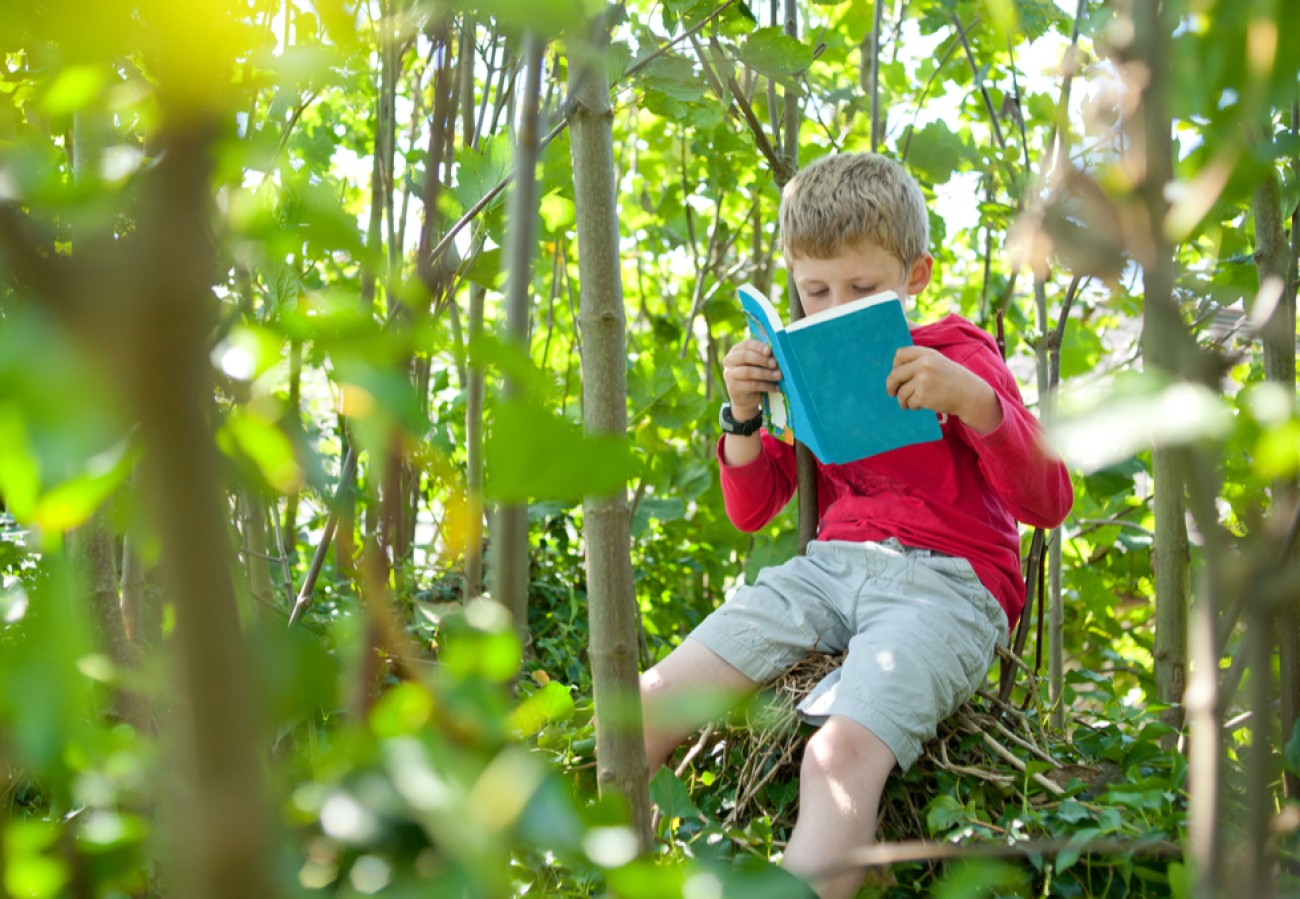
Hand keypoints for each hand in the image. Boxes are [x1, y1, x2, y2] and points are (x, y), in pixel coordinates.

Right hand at [722, 338, 781, 419]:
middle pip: (744, 356)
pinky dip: (766, 386)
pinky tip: (775, 387)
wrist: (746, 397)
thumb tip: (778, 348)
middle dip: (762, 359)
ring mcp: (730, 375)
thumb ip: (764, 355)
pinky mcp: (735, 388)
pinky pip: (752, 385)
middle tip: (774, 364)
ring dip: (766, 373)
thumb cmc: (755, 375)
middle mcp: (729, 361)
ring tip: (778, 376)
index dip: (758, 347)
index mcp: (736, 351)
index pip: (746, 344)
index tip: (769, 351)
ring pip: (748, 372)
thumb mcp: (758, 363)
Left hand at [885, 346, 1002, 433]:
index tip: (896, 373)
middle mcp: (924, 364)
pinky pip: (909, 402)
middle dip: (891, 385)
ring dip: (903, 399)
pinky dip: (913, 405)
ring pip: (902, 392)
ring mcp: (923, 380)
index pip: (900, 354)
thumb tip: (893, 370)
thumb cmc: (952, 379)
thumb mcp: (937, 362)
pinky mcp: (923, 396)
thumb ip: (919, 362)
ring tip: (911, 402)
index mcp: (927, 353)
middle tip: (892, 392)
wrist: (969, 394)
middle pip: (895, 374)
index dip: (895, 365)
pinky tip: (921, 405)